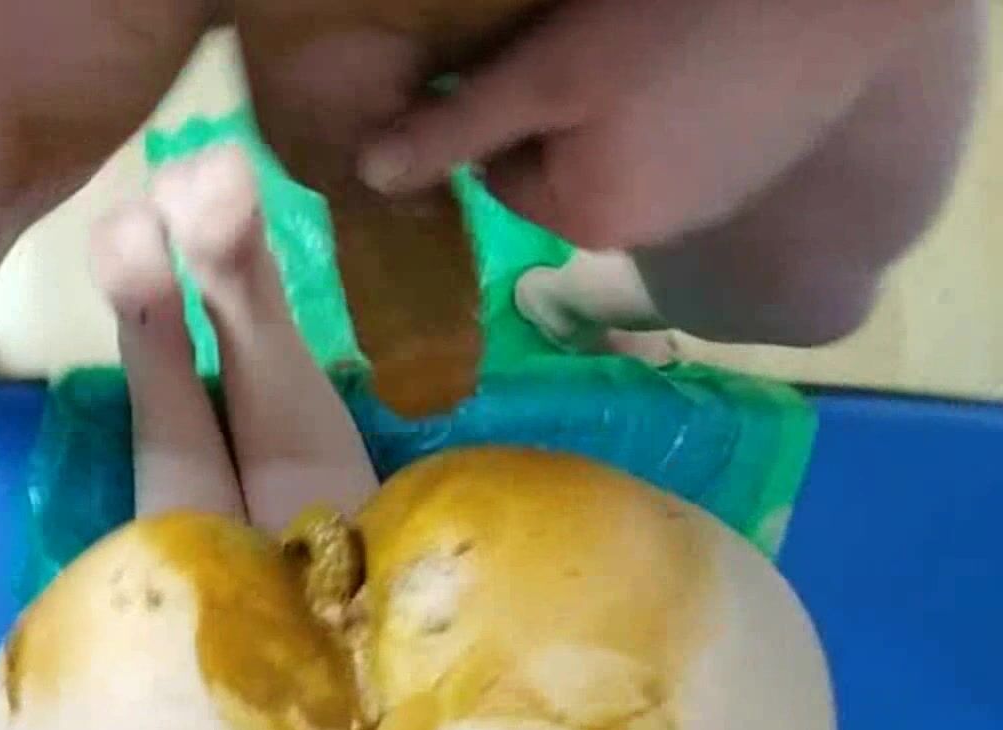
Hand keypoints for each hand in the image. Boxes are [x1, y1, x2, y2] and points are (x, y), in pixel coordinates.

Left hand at [355, 0, 957, 249]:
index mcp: (587, 217)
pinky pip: (676, 136)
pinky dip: (674, 97)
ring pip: (617, 146)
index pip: (498, 168)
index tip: (539, 53)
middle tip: (597, 40)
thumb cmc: (676, 31)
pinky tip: (696, 51)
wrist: (836, 3)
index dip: (504, 103)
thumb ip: (459, 128)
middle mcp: (645, 230)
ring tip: (650, 42)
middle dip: (561, 105)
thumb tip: (369, 177)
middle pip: (558, 162)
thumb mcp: (550, 73)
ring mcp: (705, 201)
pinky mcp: (752, 162)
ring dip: (615, 101)